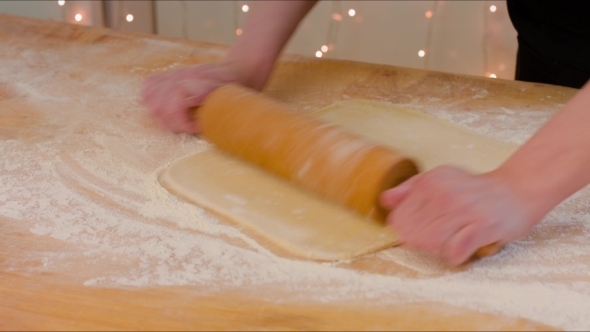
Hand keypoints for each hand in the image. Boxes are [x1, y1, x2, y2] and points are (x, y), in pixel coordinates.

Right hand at [141, 62, 245, 132]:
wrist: (235, 71)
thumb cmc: (233, 84)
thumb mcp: (225, 89)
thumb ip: (205, 90)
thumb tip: (183, 92)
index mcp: (188, 79)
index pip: (170, 108)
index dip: (183, 124)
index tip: (198, 126)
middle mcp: (176, 76)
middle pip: (157, 107)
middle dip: (172, 123)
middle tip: (190, 125)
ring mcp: (171, 75)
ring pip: (149, 99)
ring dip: (162, 115)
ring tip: (180, 118)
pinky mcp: (167, 77)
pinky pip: (148, 88)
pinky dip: (153, 100)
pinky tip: (167, 107)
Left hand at [380, 165, 535, 264]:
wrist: (518, 189)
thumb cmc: (474, 190)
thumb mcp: (439, 179)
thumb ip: (409, 189)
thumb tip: (384, 201)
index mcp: (430, 183)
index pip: (399, 219)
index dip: (405, 231)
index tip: (421, 230)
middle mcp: (444, 195)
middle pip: (413, 234)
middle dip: (421, 242)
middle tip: (441, 237)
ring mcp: (463, 211)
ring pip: (431, 244)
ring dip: (439, 250)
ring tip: (452, 241)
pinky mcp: (482, 227)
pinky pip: (455, 252)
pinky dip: (456, 256)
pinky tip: (462, 249)